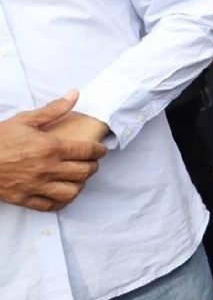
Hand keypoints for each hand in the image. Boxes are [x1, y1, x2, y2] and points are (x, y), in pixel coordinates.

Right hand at [0, 92, 106, 210]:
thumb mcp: (25, 120)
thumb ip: (53, 109)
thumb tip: (75, 94)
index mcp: (50, 147)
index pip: (86, 151)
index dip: (99, 151)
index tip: (101, 150)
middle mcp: (47, 168)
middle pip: (84, 172)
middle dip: (93, 167)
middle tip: (91, 163)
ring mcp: (36, 185)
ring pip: (71, 191)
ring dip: (79, 185)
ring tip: (78, 179)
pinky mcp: (24, 198)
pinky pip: (51, 205)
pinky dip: (61, 201)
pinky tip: (61, 193)